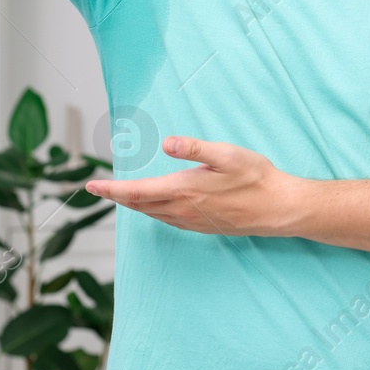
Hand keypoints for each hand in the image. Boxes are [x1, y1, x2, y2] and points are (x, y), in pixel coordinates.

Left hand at [85, 136, 299, 237]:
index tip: (91, 186)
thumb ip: (195, 148)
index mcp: (184, 190)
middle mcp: (183, 210)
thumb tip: (167, 142)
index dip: (111, 190)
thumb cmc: (255, 177)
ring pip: (153, 214)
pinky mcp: (202, 226)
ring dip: (135, 205)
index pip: (137, 192)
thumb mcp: (227, 155)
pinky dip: (153, 212)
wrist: (278, 208)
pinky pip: (168, 220)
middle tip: (98, 189)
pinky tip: (155, 206)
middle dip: (118, 197)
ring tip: (121, 196)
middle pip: (140, 206)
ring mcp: (192, 221)